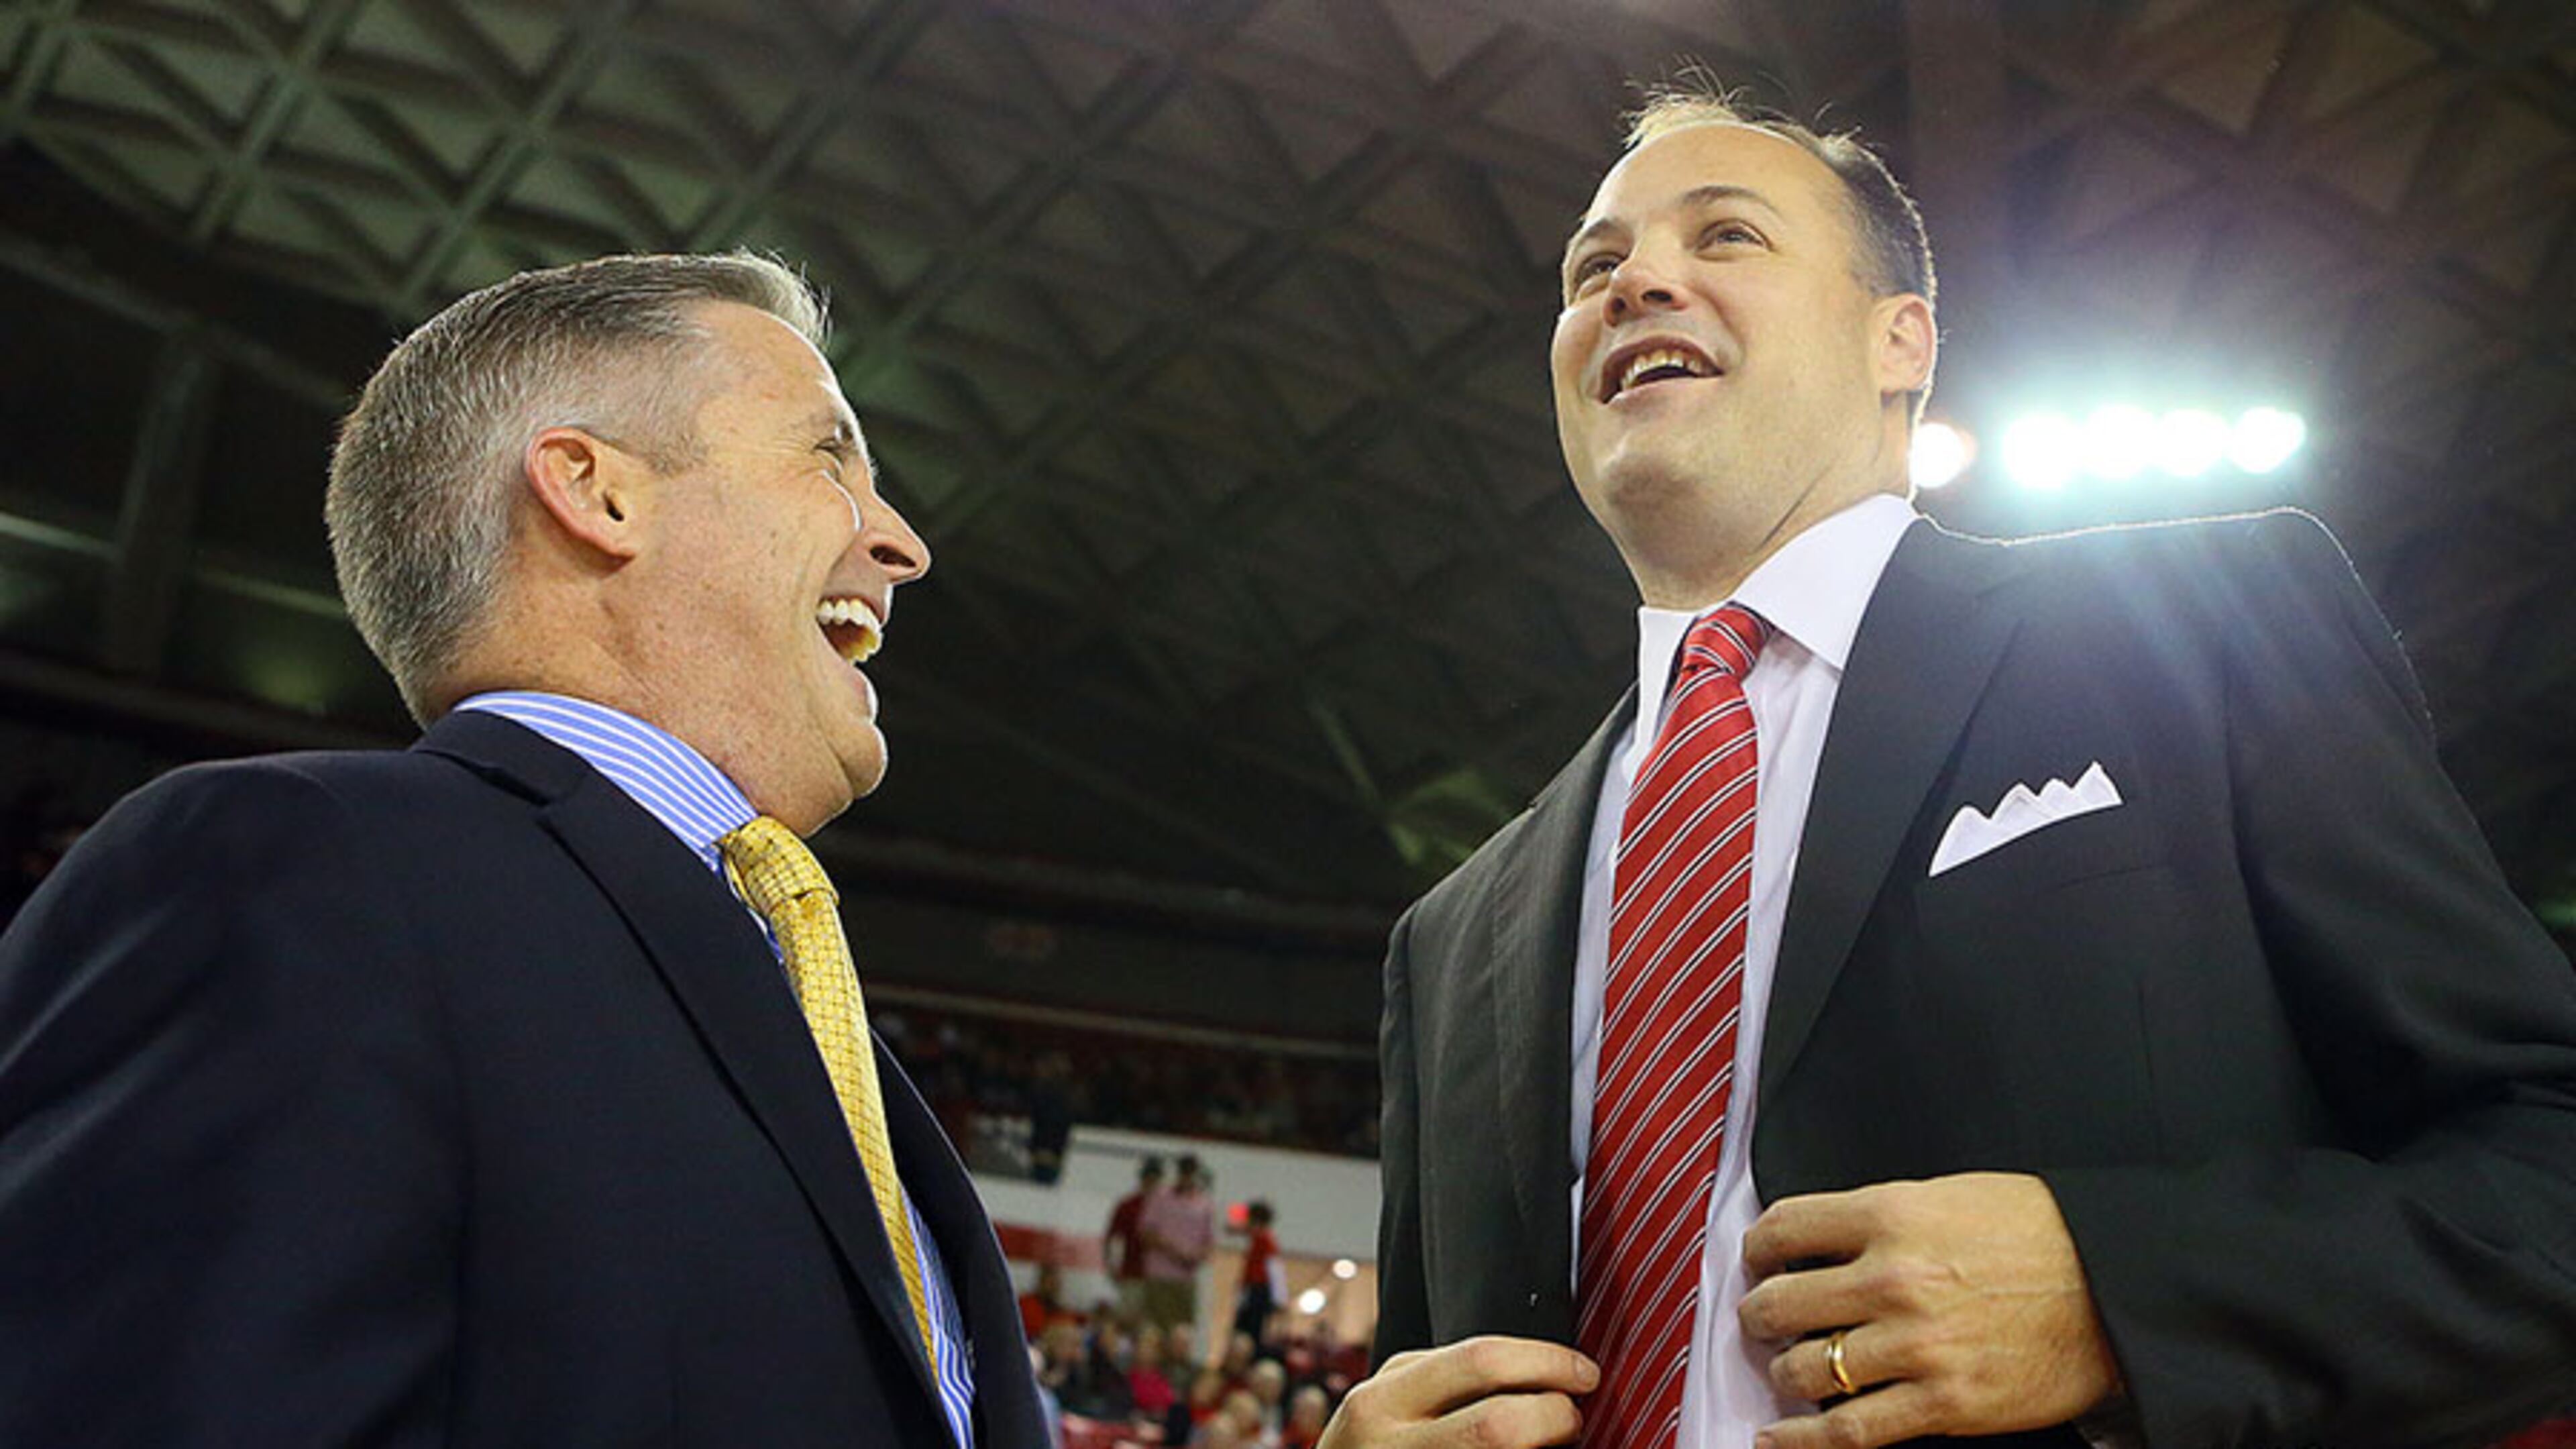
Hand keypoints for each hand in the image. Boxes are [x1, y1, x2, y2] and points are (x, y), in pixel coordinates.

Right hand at [1317, 1336, 1597, 1448]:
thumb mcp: (1387, 1402)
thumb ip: (1441, 1380)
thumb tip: (1535, 1369)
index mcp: (1380, 1403)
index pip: (1480, 1361)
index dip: (1547, 1362)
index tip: (1583, 1372)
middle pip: (1500, 1423)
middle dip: (1556, 1415)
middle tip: (1572, 1417)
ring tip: (1556, 1444)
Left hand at [1737, 1172, 2120, 1448]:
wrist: (2116, 1286)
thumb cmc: (2041, 1234)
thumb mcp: (1948, 1196)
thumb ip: (1880, 1217)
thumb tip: (1821, 1241)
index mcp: (1891, 1215)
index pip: (1784, 1227)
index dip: (1758, 1248)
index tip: (1758, 1260)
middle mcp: (1893, 1278)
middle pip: (1780, 1303)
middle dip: (1760, 1315)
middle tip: (1764, 1319)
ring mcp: (1916, 1346)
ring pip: (1804, 1370)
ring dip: (1784, 1373)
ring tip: (1790, 1369)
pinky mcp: (1943, 1403)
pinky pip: (1847, 1432)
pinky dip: (1800, 1441)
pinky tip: (1776, 1438)